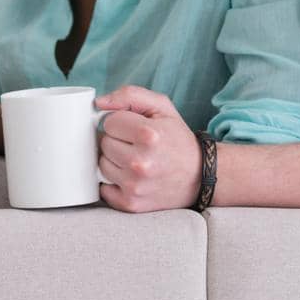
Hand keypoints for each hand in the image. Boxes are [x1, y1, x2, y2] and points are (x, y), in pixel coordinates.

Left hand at [94, 86, 200, 212]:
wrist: (200, 176)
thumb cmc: (177, 138)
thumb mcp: (161, 107)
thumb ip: (129, 95)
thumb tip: (99, 103)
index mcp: (148, 135)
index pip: (109, 122)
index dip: (121, 123)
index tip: (135, 129)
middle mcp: (140, 162)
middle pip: (104, 143)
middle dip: (117, 141)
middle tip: (137, 145)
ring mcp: (134, 186)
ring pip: (101, 165)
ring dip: (115, 161)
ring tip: (135, 160)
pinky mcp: (130, 204)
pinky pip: (103, 189)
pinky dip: (113, 183)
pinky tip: (131, 177)